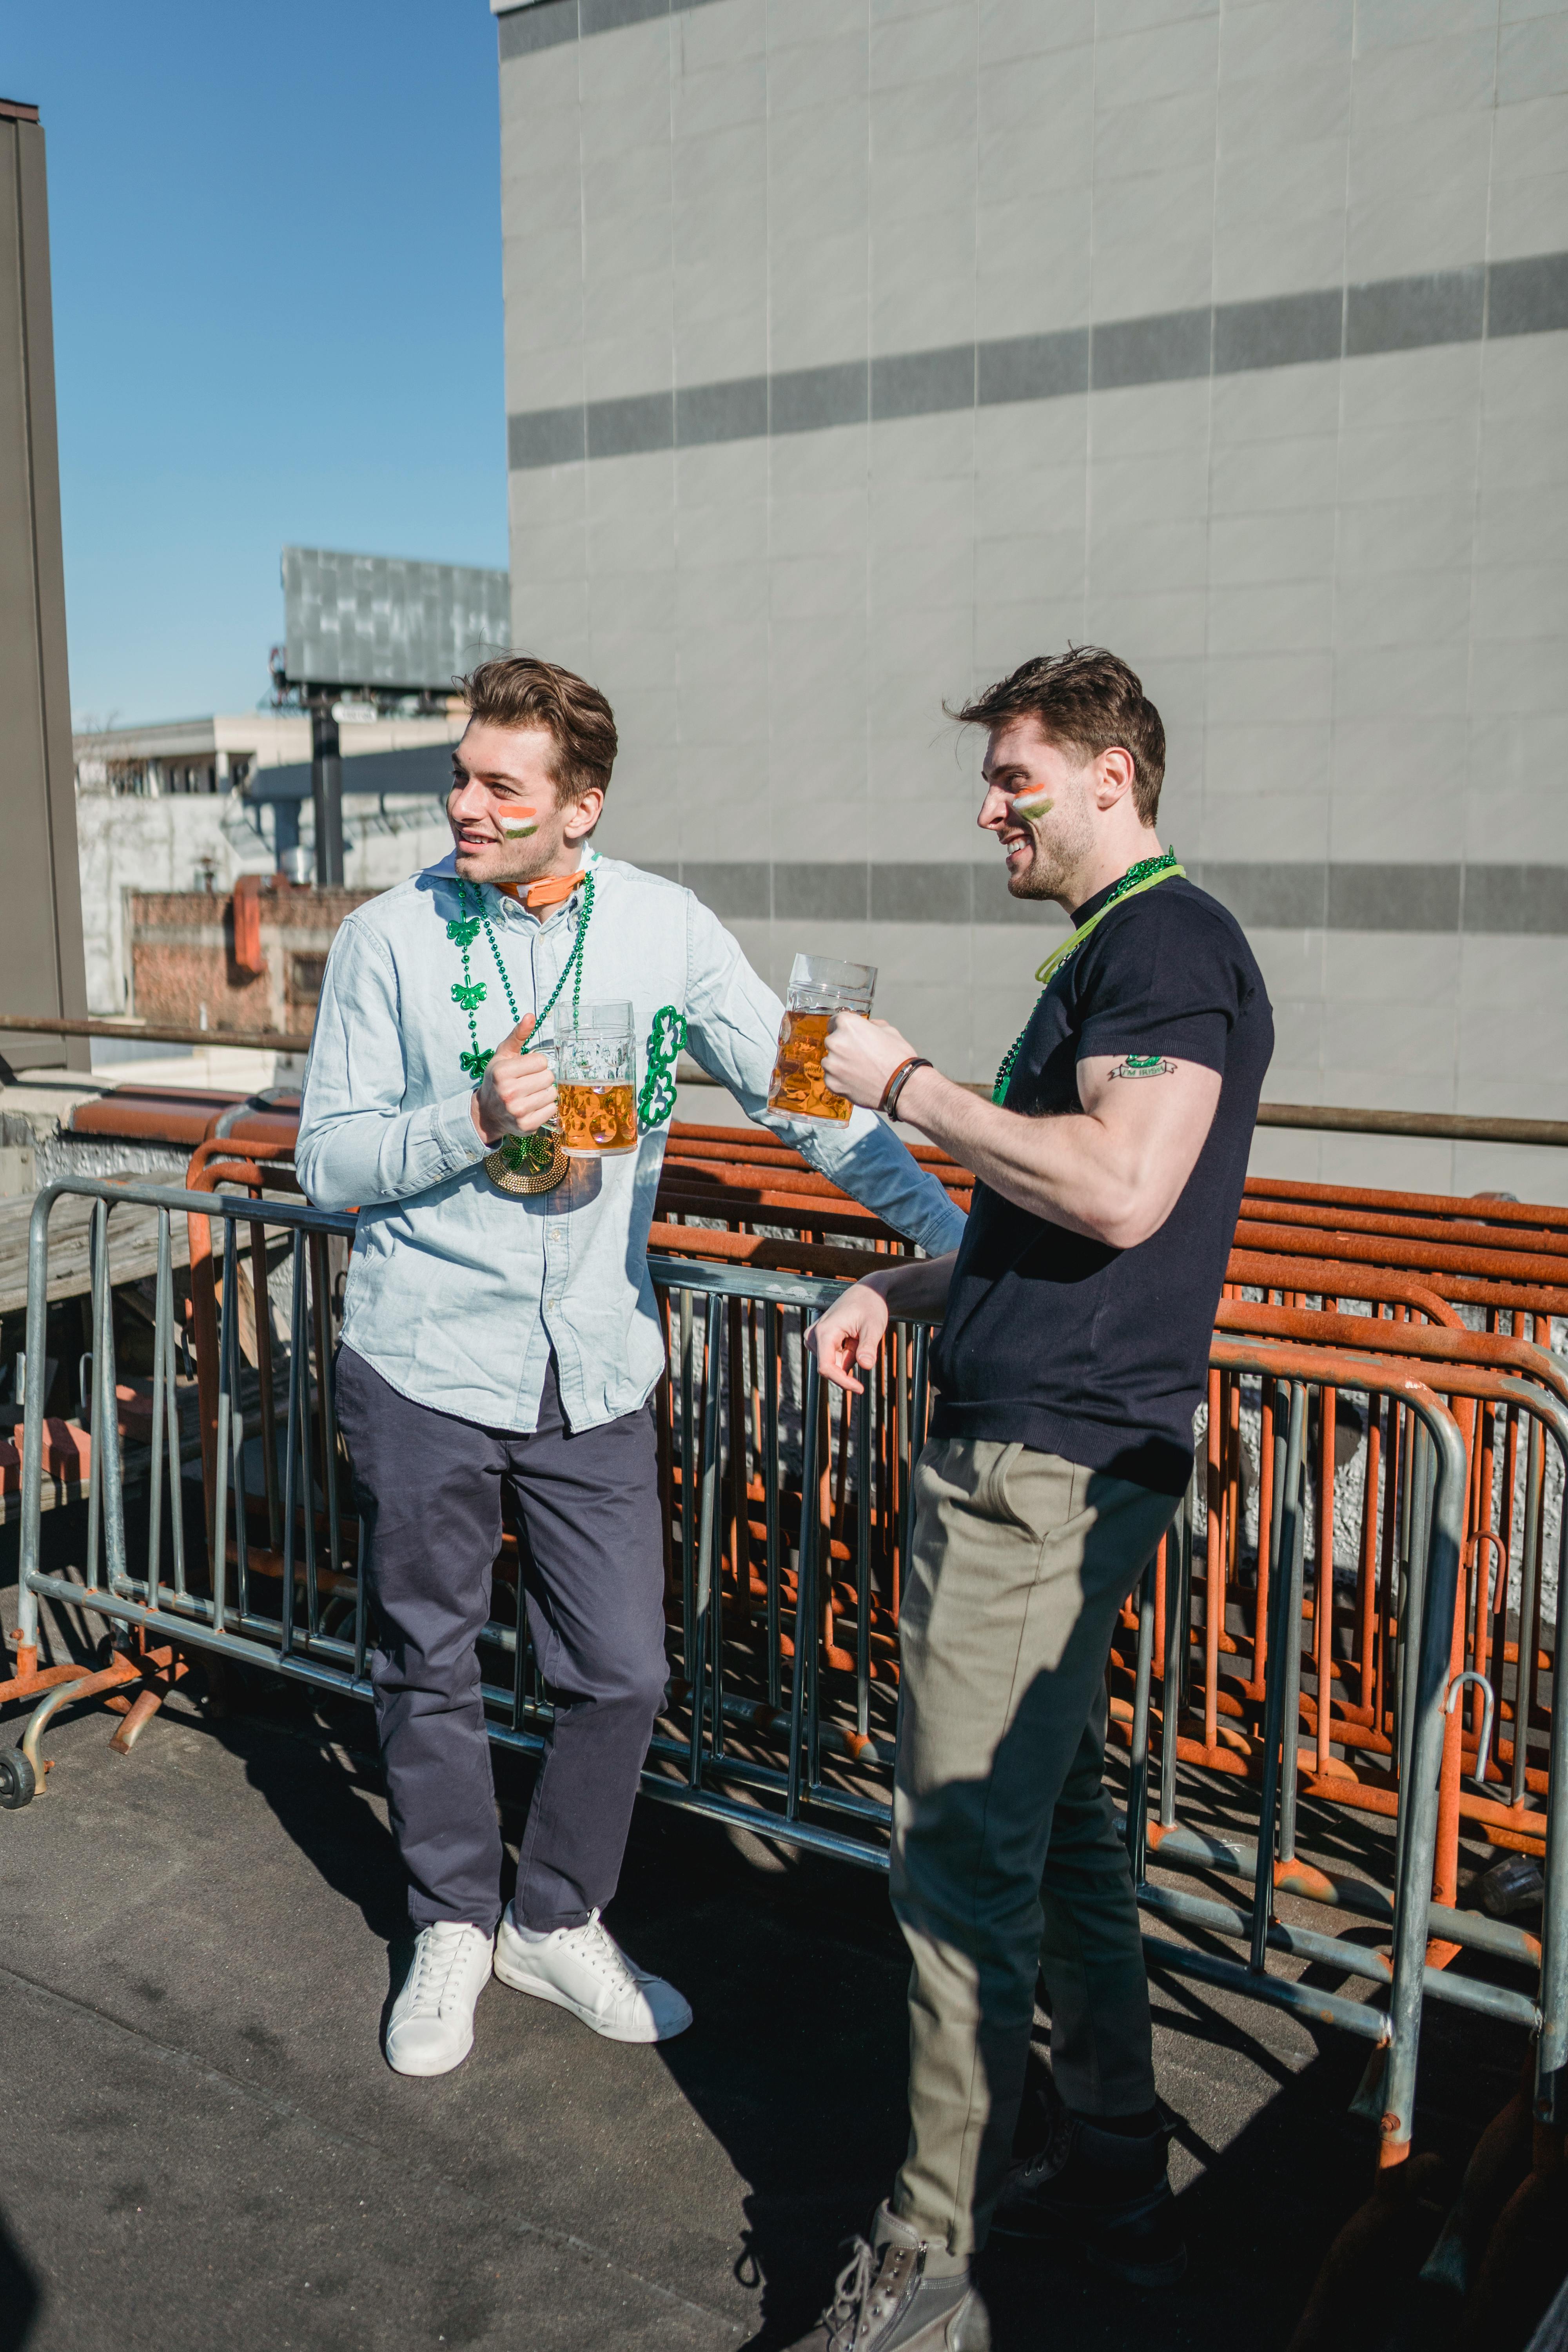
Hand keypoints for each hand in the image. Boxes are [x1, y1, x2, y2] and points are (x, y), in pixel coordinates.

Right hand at [471, 1014, 557, 1145]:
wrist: (488, 1113)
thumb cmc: (498, 1079)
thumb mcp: (504, 1055)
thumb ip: (518, 1035)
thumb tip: (531, 1016)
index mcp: (502, 1072)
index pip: (541, 1061)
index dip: (536, 1063)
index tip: (525, 1069)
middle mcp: (508, 1092)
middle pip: (548, 1077)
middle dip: (541, 1078)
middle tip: (527, 1083)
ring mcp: (518, 1111)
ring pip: (552, 1093)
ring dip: (544, 1092)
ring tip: (530, 1094)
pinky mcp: (527, 1125)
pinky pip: (552, 1109)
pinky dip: (545, 1107)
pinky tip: (532, 1106)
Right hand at [805, 1281, 889, 1395]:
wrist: (867, 1293)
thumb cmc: (871, 1306)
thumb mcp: (874, 1326)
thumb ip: (868, 1347)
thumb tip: (866, 1366)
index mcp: (825, 1332)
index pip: (827, 1368)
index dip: (842, 1382)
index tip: (860, 1389)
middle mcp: (814, 1336)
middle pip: (831, 1368)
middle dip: (851, 1361)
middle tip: (863, 1339)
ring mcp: (814, 1338)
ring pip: (834, 1363)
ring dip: (850, 1356)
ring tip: (857, 1335)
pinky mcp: (818, 1340)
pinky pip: (834, 1358)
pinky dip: (847, 1352)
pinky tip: (852, 1336)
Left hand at [822, 1014, 917, 1111]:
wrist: (902, 1085)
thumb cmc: (898, 1058)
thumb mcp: (889, 1031)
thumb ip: (873, 1025)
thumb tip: (869, 1026)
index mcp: (847, 1025)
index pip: (835, 1021)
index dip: (843, 1029)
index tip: (849, 1035)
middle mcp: (835, 1042)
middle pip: (832, 1042)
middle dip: (843, 1047)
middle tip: (859, 1056)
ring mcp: (832, 1064)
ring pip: (831, 1061)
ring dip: (841, 1064)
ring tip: (860, 1071)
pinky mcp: (832, 1083)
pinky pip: (832, 1078)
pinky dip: (841, 1080)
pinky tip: (857, 1082)